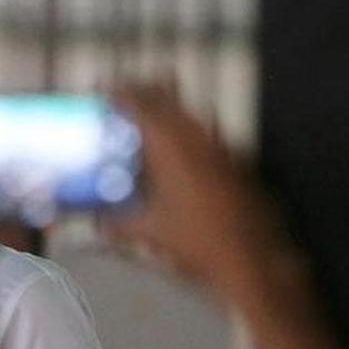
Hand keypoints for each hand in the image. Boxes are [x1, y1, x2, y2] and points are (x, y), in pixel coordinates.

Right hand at [111, 84, 348, 348]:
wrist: (251, 258)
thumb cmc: (195, 242)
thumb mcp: (149, 234)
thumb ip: (118, 225)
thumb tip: (97, 224)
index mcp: (172, 149)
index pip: (144, 108)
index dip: (123, 95)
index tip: (106, 90)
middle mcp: (198, 140)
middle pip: (171, 100)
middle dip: (147, 92)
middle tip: (126, 93)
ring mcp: (221, 148)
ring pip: (192, 114)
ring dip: (170, 109)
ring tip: (150, 114)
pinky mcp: (235, 162)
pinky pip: (206, 133)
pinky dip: (188, 131)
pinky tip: (179, 147)